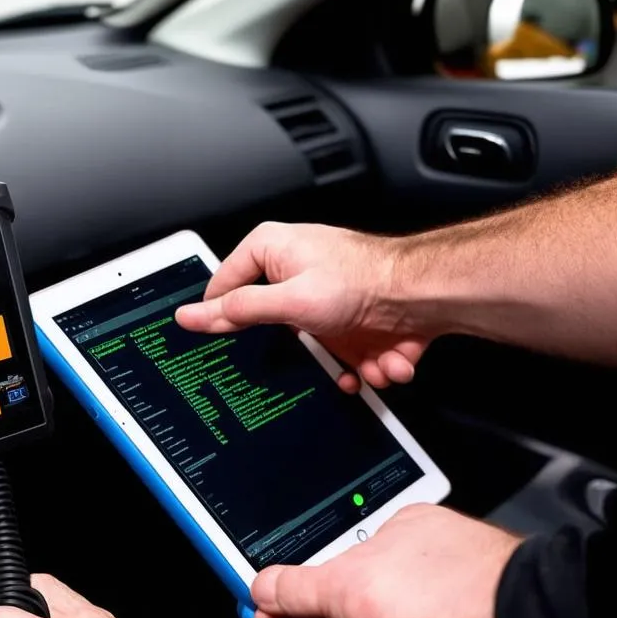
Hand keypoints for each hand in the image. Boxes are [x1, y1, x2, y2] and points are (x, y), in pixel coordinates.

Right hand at [175, 222, 431, 390]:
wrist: (424, 295)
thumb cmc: (364, 280)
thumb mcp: (288, 300)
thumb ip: (237, 311)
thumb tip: (192, 316)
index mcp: (272, 250)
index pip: (224, 286)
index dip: (220, 316)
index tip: (216, 341)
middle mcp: (296, 273)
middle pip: (269, 325)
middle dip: (298, 351)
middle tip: (306, 353)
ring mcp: (325, 302)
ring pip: (312, 351)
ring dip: (339, 365)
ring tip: (359, 359)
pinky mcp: (351, 325)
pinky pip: (343, 359)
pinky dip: (364, 367)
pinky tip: (379, 361)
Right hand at [251, 504, 522, 617]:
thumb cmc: (455, 604)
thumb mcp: (351, 587)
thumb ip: (299, 587)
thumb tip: (261, 586)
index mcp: (403, 533)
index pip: (334, 562)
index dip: (298, 592)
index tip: (269, 614)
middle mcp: (425, 569)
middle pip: (352, 607)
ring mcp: (445, 615)